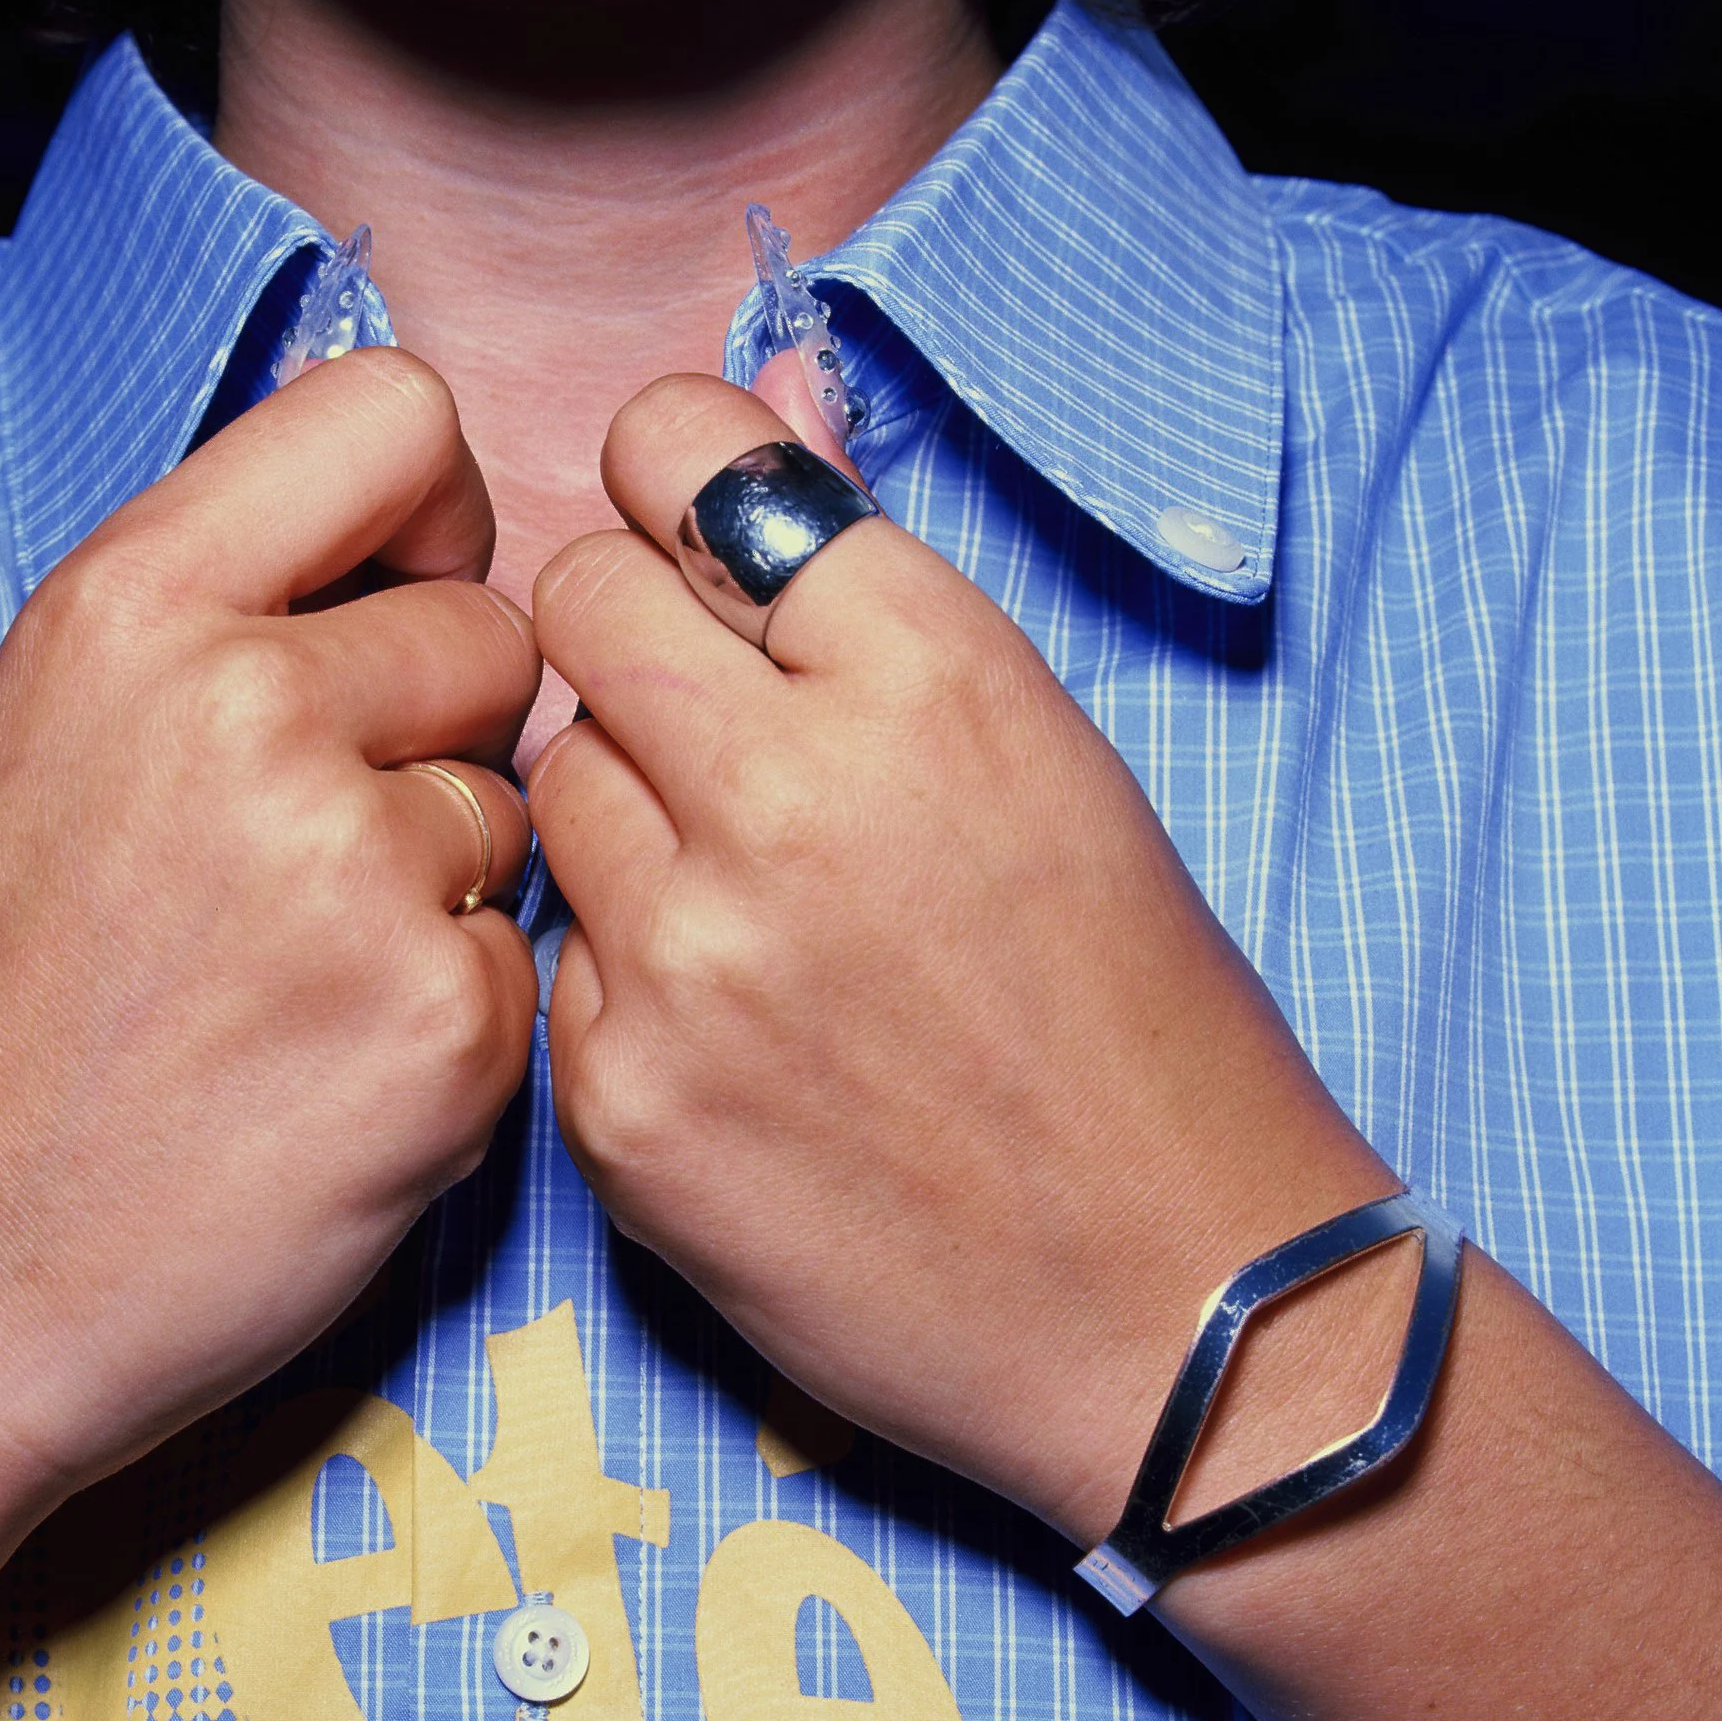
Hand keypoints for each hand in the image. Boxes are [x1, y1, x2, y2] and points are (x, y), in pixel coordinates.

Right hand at [0, 350, 538, 1577]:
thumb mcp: (47, 736)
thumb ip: (220, 611)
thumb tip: (419, 541)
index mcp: (130, 606)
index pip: (393, 414)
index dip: (428, 515)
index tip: (396, 603)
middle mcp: (244, 705)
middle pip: (491, 631)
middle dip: (435, 737)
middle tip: (303, 861)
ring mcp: (351, 869)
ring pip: (513, 807)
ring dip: (439, 890)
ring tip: (288, 988)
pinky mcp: (442, 1025)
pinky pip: (521, 962)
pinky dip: (451, 1027)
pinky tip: (324, 1083)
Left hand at [526, 375, 1392, 1544]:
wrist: (1171, 1311)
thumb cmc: (1135, 1022)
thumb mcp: (1048, 760)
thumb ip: (872, 597)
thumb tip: (756, 409)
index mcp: (932, 674)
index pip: (685, 452)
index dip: (671, 485)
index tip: (688, 539)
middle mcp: (792, 792)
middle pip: (571, 602)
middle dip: (623, 640)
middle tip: (703, 729)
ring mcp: (688, 955)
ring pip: (550, 778)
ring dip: (624, 816)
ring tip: (750, 908)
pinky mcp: (616, 1101)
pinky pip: (561, 957)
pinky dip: (626, 980)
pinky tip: (740, 1042)